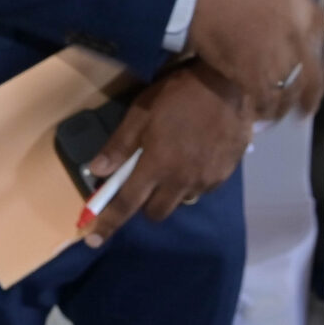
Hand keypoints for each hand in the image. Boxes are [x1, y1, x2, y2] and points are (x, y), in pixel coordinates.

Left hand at [78, 62, 252, 245]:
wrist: (229, 83)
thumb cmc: (180, 93)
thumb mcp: (141, 111)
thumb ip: (119, 145)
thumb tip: (96, 171)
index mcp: (156, 165)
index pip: (127, 204)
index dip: (108, 223)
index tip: (94, 241)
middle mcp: (180, 180)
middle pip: (156, 213)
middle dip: (145, 203)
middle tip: (145, 180)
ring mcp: (205, 180)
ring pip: (180, 200)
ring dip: (171, 191)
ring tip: (175, 162)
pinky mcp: (224, 175)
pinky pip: (201, 189)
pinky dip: (193, 180)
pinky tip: (196, 156)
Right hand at [186, 0, 323, 120]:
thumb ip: (286, 3)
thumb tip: (288, 20)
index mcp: (304, 6)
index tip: (319, 67)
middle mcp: (298, 35)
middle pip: (315, 76)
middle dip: (312, 96)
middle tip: (306, 108)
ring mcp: (278, 58)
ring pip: (292, 93)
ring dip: (287, 107)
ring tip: (280, 115)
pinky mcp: (252, 76)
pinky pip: (266, 102)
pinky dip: (264, 111)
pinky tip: (260, 116)